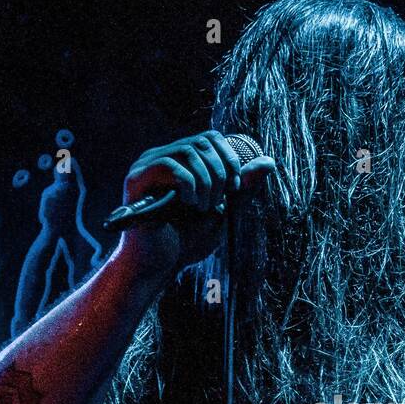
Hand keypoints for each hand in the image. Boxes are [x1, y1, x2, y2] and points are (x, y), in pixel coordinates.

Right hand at [121, 130, 274, 273]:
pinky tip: (188, 205)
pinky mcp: (136, 180)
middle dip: (220, 172)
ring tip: (203, 208)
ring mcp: (145, 167)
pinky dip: (189, 185)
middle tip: (220, 201)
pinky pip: (171, 166)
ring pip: (188, 151)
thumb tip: (268, 161)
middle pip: (201, 142)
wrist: (161, 266)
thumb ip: (242, 186)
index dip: (229, 157)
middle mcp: (160, 158)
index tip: (235, 187)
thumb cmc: (188, 241)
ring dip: (206, 182)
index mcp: (179, 161)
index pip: (210, 138)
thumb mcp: (224, 210)